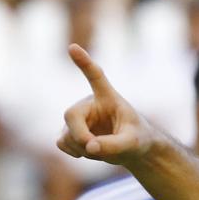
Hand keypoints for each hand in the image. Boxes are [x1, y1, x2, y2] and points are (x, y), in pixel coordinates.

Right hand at [55, 44, 159, 164]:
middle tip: (93, 147)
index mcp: (108, 97)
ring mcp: (77, 118)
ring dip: (82, 148)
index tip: (73, 47)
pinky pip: (61, 143)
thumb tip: (89, 147)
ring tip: (101, 149)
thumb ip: (114, 145)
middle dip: (80, 135)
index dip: (84, 62)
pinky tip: (87, 152)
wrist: (132, 149)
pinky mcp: (68, 131)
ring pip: (66, 134)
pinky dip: (74, 152)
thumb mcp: (133, 143)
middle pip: (71, 115)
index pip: (95, 76)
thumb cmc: (137, 139)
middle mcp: (88, 103)